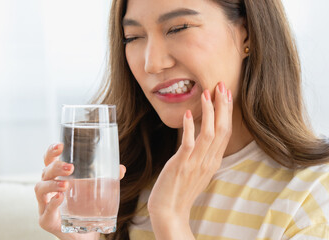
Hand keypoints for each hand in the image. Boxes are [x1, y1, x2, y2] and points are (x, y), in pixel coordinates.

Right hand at [34, 143, 125, 239]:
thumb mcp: (97, 191)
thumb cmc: (85, 207)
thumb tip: (121, 168)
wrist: (82, 233)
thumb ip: (108, 179)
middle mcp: (48, 189)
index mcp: (57, 178)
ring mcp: (44, 205)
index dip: (51, 152)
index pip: (49, 161)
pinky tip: (60, 198)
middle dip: (56, 166)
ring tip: (66, 184)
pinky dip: (51, 204)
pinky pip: (45, 212)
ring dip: (52, 184)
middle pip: (45, 172)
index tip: (60, 145)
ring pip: (40, 189)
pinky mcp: (47, 220)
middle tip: (71, 167)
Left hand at [147, 82, 232, 238]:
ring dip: (209, 112)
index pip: (225, 131)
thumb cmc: (182, 188)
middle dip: (222, 106)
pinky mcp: (181, 165)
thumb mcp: (198, 169)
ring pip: (209, 134)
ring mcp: (196, 163)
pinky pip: (188, 144)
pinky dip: (190, 129)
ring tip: (207, 93)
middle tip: (221, 85)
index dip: (226, 111)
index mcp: (213, 160)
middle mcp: (209, 160)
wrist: (170, 210)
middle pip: (221, 129)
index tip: (225, 93)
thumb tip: (202, 135)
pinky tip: (189, 115)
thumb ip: (203, 152)